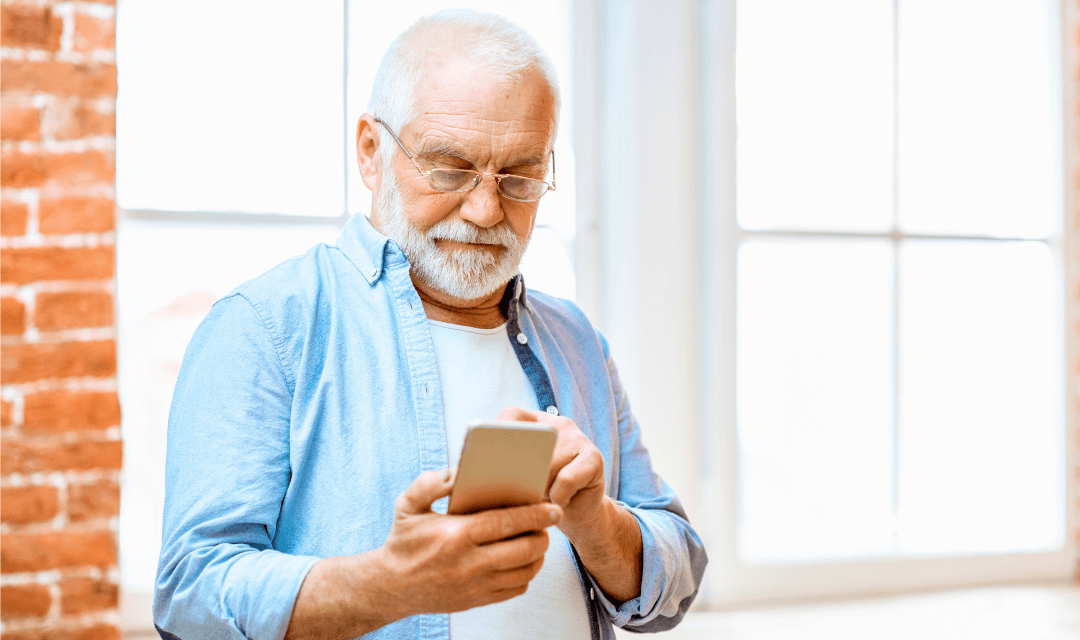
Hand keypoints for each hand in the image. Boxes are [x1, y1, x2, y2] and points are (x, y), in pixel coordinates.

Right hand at [374, 469, 562, 617]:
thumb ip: (431, 482)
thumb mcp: (407, 504)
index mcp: (457, 534)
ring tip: (538, 538)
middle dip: (543, 534)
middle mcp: (470, 563)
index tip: (552, 508)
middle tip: (548, 521)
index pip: (508, 522)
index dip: (535, 514)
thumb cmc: (403, 540)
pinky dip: (527, 574)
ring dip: (538, 554)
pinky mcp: (478, 600)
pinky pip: (516, 589)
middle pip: (524, 549)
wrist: (391, 586)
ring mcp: (476, 586)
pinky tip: (523, 559)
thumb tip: (459, 470)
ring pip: (524, 571)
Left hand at [496, 407, 606, 543]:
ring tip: (544, 496)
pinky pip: (566, 479)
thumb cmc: (542, 494)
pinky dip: (558, 497)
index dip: (498, 433)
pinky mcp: (594, 457)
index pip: (511, 415)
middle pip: (527, 442)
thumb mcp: (519, 478)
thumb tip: (485, 470)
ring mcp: (577, 438)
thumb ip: (506, 466)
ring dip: (539, 489)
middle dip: (518, 473)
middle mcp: (557, 424)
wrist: (579, 512)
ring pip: (546, 464)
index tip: (490, 459)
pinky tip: (561, 501)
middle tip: (518, 490)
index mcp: (535, 423)